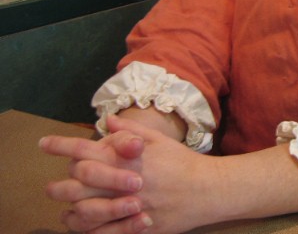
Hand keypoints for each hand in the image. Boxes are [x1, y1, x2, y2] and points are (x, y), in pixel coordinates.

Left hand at [41, 116, 209, 232]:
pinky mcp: (136, 227)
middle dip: (59, 184)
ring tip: (63, 208)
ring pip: (86, 210)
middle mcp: (124, 181)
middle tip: (49, 187)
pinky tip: (82, 224)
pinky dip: (88, 229)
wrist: (207, 190)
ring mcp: (129, 205)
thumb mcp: (159, 140)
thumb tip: (107, 121)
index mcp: (128, 157)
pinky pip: (103, 233)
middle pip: (79, 182)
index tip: (45, 144)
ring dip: (70, 209)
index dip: (61, 145)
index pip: (86, 149)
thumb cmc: (182, 162)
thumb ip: (131, 131)